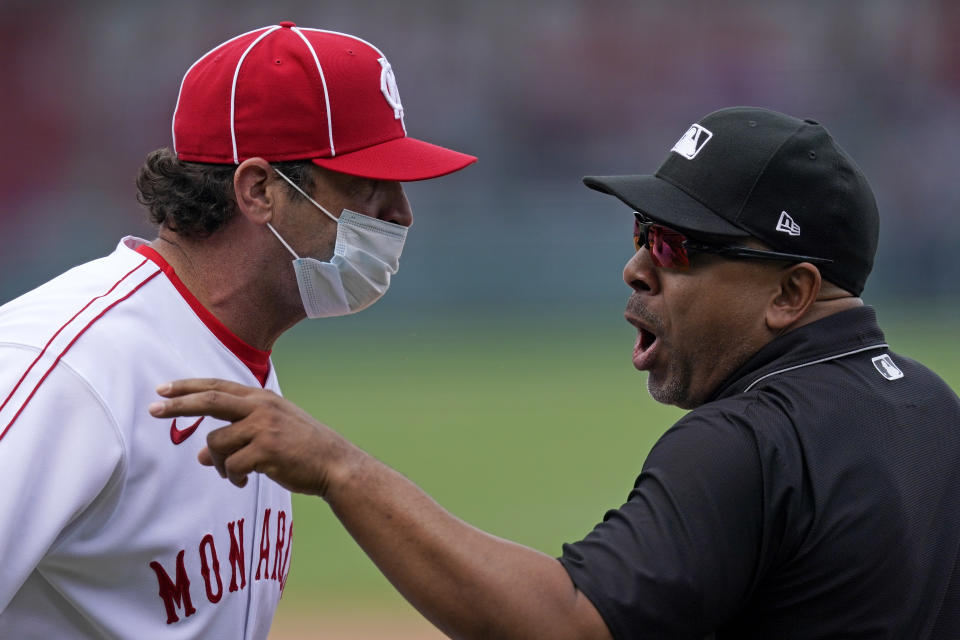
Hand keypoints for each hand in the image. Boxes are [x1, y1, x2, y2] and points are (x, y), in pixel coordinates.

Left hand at [148, 378, 356, 495]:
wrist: (334, 463)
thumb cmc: (301, 448)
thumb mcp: (271, 431)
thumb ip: (238, 435)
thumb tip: (203, 456)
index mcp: (262, 398)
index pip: (218, 387)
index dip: (188, 387)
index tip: (163, 389)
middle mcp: (261, 408)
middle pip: (210, 400)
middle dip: (179, 405)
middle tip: (153, 410)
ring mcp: (264, 428)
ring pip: (217, 444)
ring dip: (218, 463)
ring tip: (233, 473)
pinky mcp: (267, 450)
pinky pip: (232, 466)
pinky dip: (233, 477)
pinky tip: (244, 481)